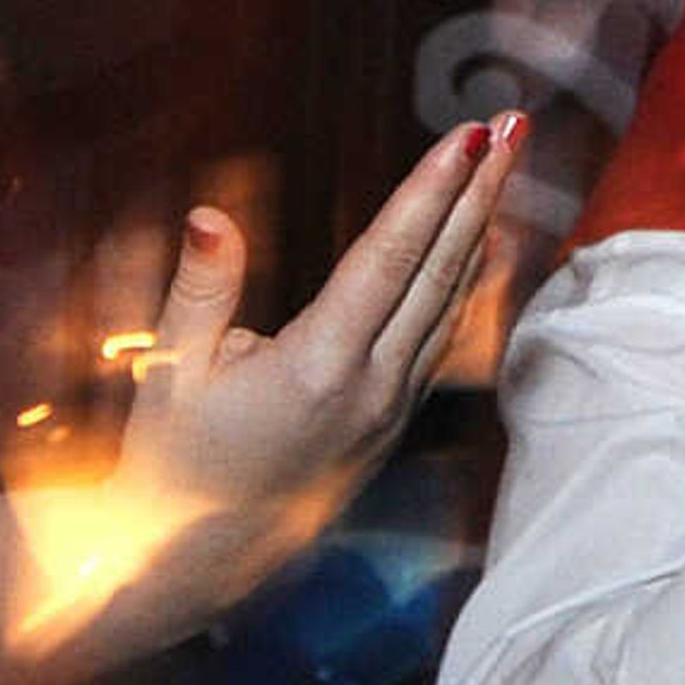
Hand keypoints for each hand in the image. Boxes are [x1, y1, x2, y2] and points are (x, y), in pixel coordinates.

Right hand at [107, 116, 519, 605]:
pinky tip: (481, 239)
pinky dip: (468, 278)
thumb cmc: (175, 461)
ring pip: (451, 302)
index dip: (431, 190)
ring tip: (506, 162)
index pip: (389, 259)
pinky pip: (443, 335)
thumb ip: (199, 290)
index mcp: (317, 369)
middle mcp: (371, 389)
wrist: (199, 561)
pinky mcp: (393, 421)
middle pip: (441, 271)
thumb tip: (211, 214)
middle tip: (514, 122)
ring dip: (481, 225)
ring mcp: (391, 409)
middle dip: (479, 191)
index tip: (469, 135)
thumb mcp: (170, 373)